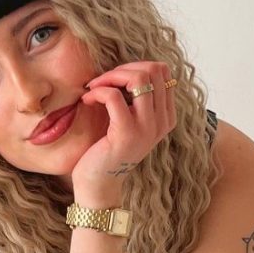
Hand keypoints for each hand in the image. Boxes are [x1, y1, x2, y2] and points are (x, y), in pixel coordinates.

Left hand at [72, 60, 176, 203]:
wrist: (99, 185)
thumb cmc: (108, 150)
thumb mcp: (128, 120)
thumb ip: (135, 98)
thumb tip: (126, 69)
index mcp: (166, 117)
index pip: (162, 72)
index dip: (134, 68)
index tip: (114, 81)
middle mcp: (161, 122)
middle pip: (154, 70)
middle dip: (123, 69)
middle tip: (102, 82)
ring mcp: (147, 128)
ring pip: (139, 78)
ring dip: (111, 77)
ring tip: (94, 89)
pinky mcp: (126, 133)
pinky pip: (114, 96)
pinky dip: (97, 92)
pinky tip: (87, 101)